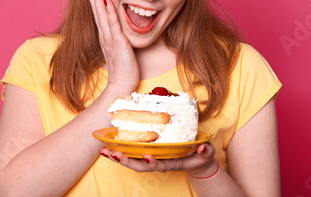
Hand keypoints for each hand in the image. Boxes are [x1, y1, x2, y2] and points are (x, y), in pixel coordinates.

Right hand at [85, 0, 138, 90]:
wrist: (122, 85)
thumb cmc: (123, 70)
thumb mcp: (119, 52)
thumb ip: (117, 41)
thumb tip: (118, 35)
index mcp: (105, 37)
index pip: (99, 15)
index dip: (94, 0)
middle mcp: (105, 36)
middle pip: (97, 11)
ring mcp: (110, 39)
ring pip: (102, 14)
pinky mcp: (118, 43)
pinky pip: (113, 24)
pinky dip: (110, 11)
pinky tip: (106, 0)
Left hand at [99, 143, 218, 177]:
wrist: (197, 160)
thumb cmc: (201, 156)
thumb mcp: (206, 154)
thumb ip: (205, 151)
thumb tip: (203, 148)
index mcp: (171, 163)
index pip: (159, 165)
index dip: (152, 162)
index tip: (147, 156)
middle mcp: (159, 162)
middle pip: (140, 165)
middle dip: (126, 161)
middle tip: (112, 154)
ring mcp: (153, 158)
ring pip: (133, 160)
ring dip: (118, 156)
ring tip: (104, 151)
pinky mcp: (148, 152)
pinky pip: (133, 153)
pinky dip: (120, 150)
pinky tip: (108, 145)